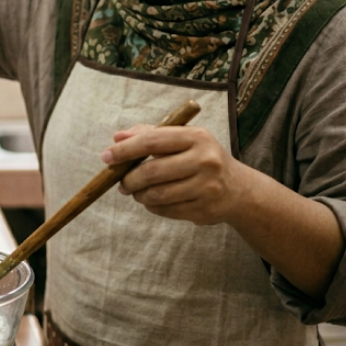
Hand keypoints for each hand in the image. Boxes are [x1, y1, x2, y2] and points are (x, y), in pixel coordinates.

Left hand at [102, 125, 253, 225]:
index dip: (125, 150)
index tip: (106, 157)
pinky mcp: (205, 210)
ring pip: (156, 195)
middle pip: (151, 171)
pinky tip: (154, 201)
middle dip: (128, 179)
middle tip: (120, 182)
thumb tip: (117, 138)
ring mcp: (207, 187)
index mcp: (197, 137)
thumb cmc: (202, 158)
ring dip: (139, 195)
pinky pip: (166, 210)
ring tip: (136, 192)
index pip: (151, 141)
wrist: (239, 190)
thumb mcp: (183, 139)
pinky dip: (153, 207)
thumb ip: (150, 135)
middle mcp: (205, 160)